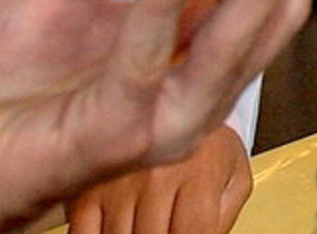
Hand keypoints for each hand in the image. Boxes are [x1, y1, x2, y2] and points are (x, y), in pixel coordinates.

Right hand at [64, 125, 251, 233]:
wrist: (171, 95)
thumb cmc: (204, 143)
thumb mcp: (233, 172)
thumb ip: (225, 212)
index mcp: (198, 172)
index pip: (193, 231)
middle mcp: (157, 176)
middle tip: (162, 227)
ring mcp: (120, 181)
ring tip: (141, 224)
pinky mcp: (87, 185)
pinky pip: (83, 231)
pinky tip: (113, 227)